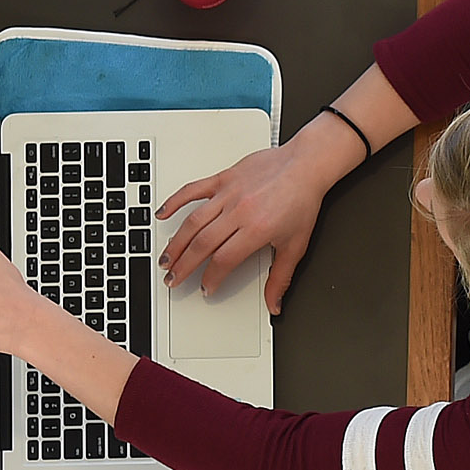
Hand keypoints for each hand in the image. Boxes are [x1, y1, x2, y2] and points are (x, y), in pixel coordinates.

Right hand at [158, 135, 336, 312]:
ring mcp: (228, 194)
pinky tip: (162, 214)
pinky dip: (175, 202)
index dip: (211, 278)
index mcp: (256, 230)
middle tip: (173, 279)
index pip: (223, 261)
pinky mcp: (224, 178)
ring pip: (193, 222)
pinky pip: (193, 190)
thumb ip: (281, 277)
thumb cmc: (303, 200)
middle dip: (184, 266)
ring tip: (166, 259)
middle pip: (202, 244)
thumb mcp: (296, 245)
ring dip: (176, 243)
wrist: (306, 165)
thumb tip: (275, 304)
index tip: (206, 288)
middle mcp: (239, 212)